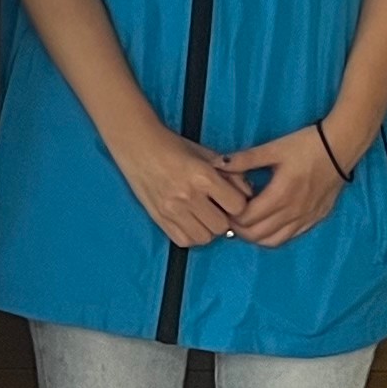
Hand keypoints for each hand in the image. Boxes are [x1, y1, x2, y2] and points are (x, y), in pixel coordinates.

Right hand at [115, 122, 249, 249]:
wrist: (138, 145)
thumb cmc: (174, 147)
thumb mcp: (207, 155)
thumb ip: (232, 174)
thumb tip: (248, 195)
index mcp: (202, 176)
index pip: (237, 206)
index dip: (238, 204)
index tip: (231, 199)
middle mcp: (188, 196)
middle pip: (221, 226)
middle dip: (223, 219)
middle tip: (216, 208)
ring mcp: (171, 210)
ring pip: (204, 238)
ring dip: (207, 229)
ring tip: (202, 215)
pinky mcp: (159, 218)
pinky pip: (184, 241)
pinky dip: (191, 235)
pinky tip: (189, 221)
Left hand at [222, 124, 350, 248]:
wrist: (340, 148)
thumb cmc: (306, 145)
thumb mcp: (273, 149)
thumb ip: (244, 159)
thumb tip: (217, 164)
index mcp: (280, 195)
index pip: (247, 219)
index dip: (232, 217)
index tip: (225, 207)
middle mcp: (293, 212)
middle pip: (257, 235)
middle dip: (239, 229)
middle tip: (231, 216)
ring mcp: (305, 218)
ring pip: (273, 241)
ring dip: (256, 236)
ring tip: (247, 222)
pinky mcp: (315, 219)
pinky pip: (290, 237)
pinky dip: (274, 236)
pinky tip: (268, 224)